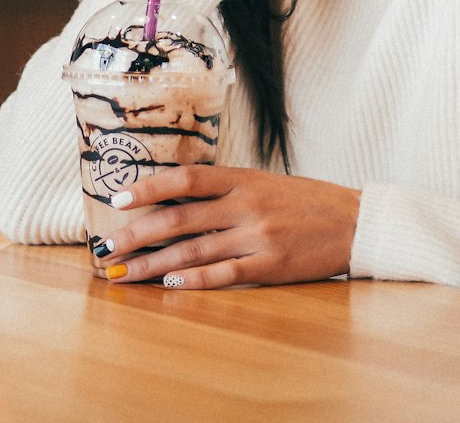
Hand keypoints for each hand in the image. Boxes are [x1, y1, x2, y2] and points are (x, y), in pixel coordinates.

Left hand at [93, 165, 361, 289]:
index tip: (119, 198)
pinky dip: (193, 279)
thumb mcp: (265, 182)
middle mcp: (246, 204)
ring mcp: (257, 236)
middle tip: (106, 248)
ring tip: (124, 274)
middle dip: (137, 234)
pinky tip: (170, 283)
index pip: (187, 178)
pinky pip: (224, 274)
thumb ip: (227, 189)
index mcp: (244, 178)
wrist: (353, 221)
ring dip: (153, 264)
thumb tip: (178, 197)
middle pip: (180, 218)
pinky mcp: (269, 266)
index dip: (150, 187)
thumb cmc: (306, 201)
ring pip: (193, 250)